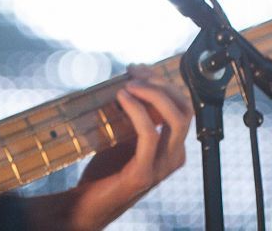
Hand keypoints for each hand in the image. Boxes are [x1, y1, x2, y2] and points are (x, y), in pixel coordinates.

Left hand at [51, 64, 193, 230]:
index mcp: (173, 146)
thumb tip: (131, 80)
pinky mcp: (144, 173)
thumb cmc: (105, 169)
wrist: (88, 204)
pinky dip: (137, 110)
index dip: (162, 82)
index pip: (182, 106)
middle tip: (134, 74)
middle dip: (160, 84)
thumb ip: (135, 114)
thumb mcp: (125, 135)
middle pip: (183, 108)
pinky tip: (122, 98)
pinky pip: (149, 133)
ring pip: (175, 118)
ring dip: (152, 94)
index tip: (137, 69)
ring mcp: (162, 166)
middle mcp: (174, 156)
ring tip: (128, 85)